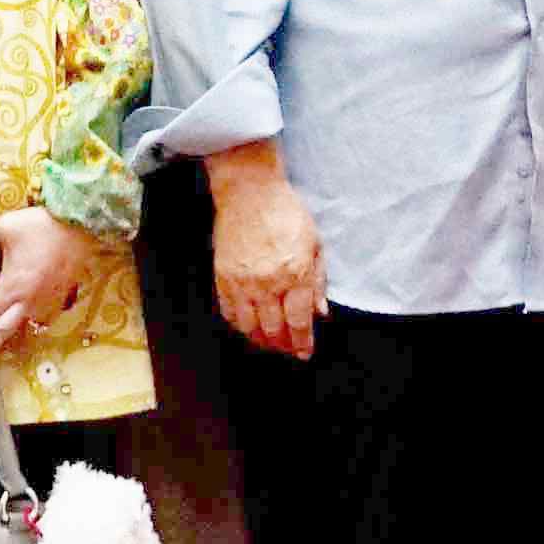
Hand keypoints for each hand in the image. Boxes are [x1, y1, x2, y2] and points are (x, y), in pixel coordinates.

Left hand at [0, 207, 86, 366]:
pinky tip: (26, 319)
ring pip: (25, 326)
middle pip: (4, 331)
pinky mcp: (59, 298)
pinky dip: (32, 322)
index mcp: (11, 286)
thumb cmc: (40, 226)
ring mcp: (45, 301)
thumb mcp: (3, 226)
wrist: (78, 225)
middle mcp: (28, 300)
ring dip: (10, 334)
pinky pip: (43, 317)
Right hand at [208, 158, 325, 360]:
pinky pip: (228, 312)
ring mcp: (242, 281)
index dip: (302, 343)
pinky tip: (247, 327)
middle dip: (283, 346)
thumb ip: (317, 281)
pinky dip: (238, 325)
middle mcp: (268, 283)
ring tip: (269, 342)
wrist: (249, 191)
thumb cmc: (285, 212)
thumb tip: (320, 313)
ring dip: (261, 340)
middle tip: (289, 351)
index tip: (305, 352)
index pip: (299, 321)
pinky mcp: (223, 276)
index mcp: (295, 274)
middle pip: (274, 330)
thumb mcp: (314, 244)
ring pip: (250, 327)